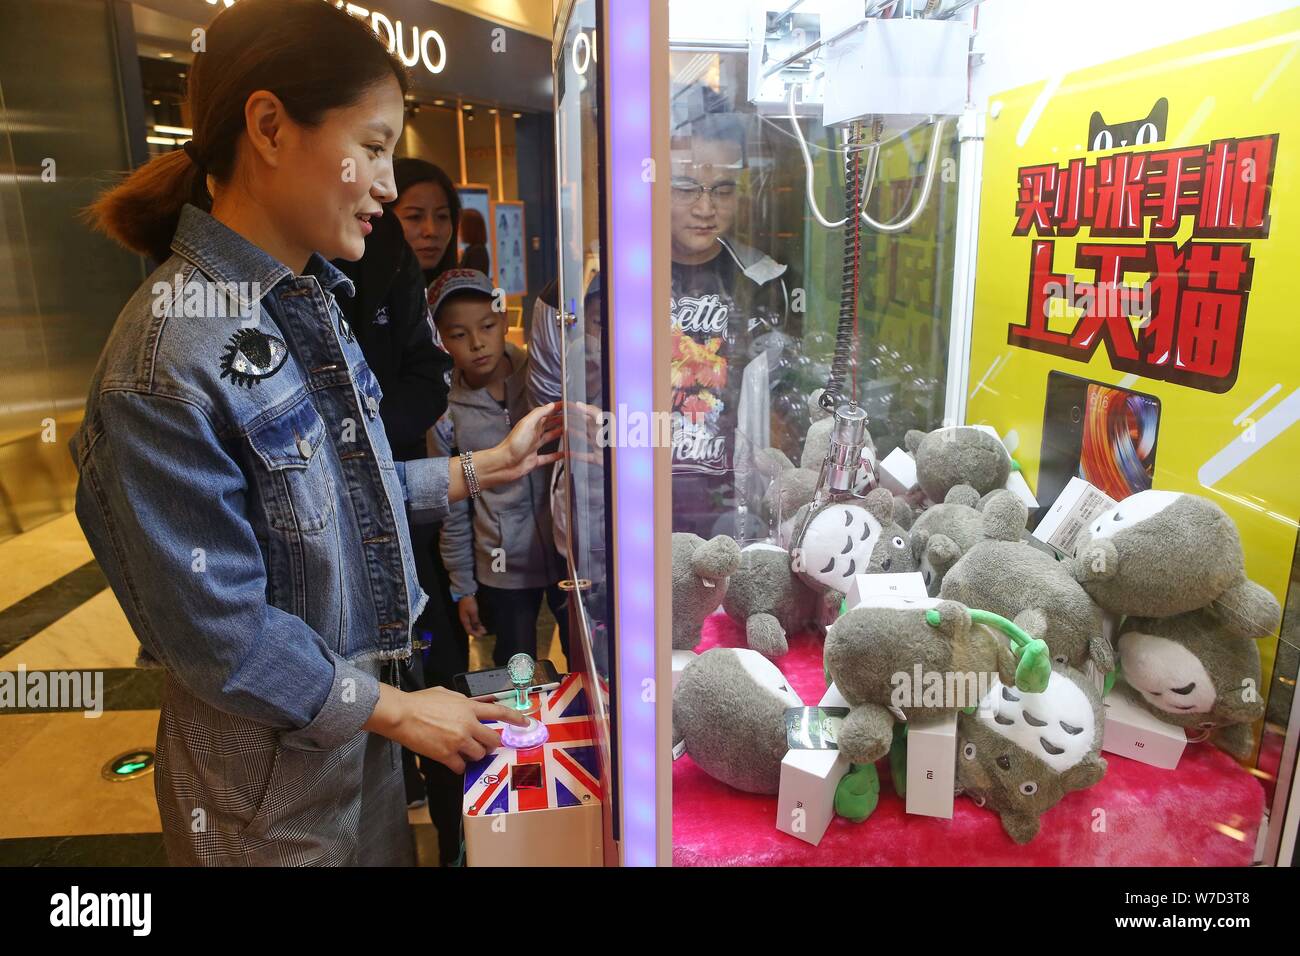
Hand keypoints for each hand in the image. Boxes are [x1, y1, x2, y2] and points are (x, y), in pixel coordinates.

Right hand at [388, 686, 527, 772]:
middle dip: (492, 744)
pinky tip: (452, 761)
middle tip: (486, 745)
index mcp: (469, 707)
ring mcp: (459, 741)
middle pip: (493, 740)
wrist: (402, 715)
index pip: (500, 712)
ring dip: (475, 755)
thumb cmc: (420, 702)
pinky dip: (459, 766)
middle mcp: (468, 724)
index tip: (526, 723)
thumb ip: (463, 702)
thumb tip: (471, 707)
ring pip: (480, 755)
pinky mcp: (447, 755)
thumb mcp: (447, 694)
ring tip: (464, 752)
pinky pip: (461, 767)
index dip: (516, 718)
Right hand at [458, 594, 486, 636]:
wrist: (465, 593)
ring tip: (484, 629)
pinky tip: (481, 624)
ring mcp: (466, 616)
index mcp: (464, 620)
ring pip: (472, 625)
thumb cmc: (469, 603)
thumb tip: (478, 629)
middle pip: (470, 628)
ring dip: (477, 628)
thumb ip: (475, 621)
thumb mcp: (473, 612)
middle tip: (484, 632)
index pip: (469, 630)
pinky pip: (472, 621)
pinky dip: (477, 623)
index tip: (481, 636)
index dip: (475, 634)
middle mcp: (464, 619)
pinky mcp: (468, 613)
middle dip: (477, 631)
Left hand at [497, 402, 564, 482]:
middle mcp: (533, 435)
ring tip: (570, 431)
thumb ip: (539, 413)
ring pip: (549, 438)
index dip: (555, 409)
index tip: (566, 405)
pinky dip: (557, 455)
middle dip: (559, 420)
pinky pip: (549, 457)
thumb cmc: (513, 444)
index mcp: (531, 425)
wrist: (504, 464)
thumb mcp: (527, 424)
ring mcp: (534, 447)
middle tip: (571, 417)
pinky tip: (564, 454)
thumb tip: (550, 405)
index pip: (546, 413)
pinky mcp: (535, 460)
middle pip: (549, 425)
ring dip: (559, 434)